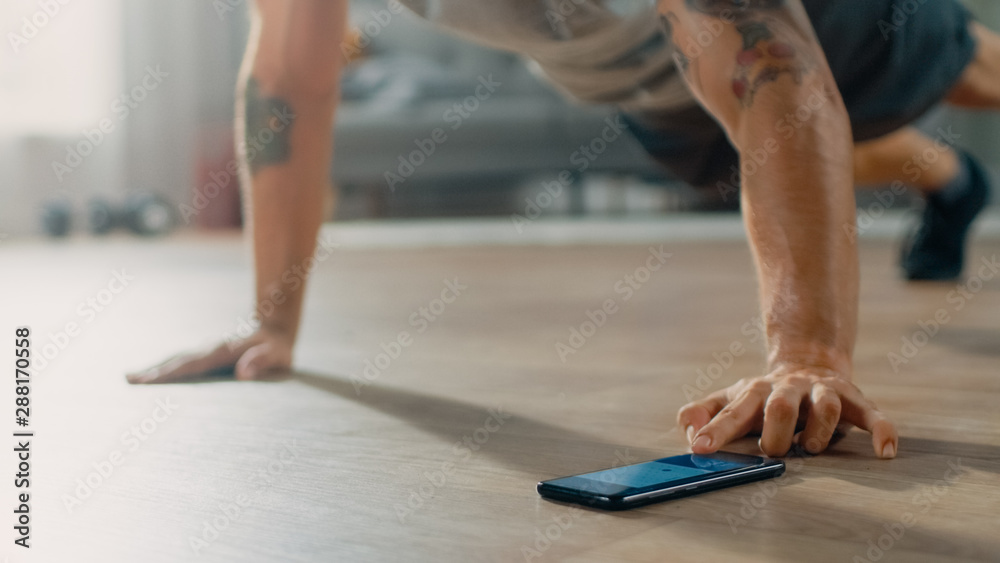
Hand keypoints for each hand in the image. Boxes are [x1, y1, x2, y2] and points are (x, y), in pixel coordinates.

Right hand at [126, 329, 292, 383]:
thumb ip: (261, 361)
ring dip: (155, 368)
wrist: (276, 330)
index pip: (191, 365)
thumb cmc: (277, 347)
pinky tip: (154, 374)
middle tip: (127, 380)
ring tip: (130, 377)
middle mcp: (209, 349)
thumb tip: (243, 373)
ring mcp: (207, 351)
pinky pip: (183, 362)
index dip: (169, 374)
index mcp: (221, 351)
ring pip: (177, 360)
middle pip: (177, 361)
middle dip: (153, 371)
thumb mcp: (276, 354)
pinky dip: (166, 367)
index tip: (148, 381)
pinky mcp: (208, 355)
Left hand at [677, 366, 897, 457]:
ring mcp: (823, 393)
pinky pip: (874, 414)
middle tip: (771, 452)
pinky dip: (882, 431)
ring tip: (810, 447)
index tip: (700, 449)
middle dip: (774, 433)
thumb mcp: (730, 400)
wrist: (807, 366)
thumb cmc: (762, 397)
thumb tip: (688, 431)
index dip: (716, 430)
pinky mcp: (855, 401)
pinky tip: (885, 451)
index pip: (733, 412)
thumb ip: (702, 412)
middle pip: (780, 406)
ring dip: (820, 430)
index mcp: (756, 392)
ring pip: (826, 405)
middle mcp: (790, 389)